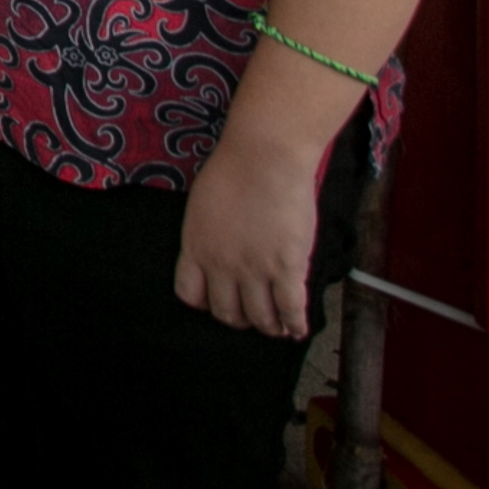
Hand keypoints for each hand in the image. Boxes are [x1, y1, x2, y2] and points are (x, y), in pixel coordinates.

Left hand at [177, 132, 324, 336]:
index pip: (190, 294)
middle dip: (240, 319)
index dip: (205, 304)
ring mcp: (255, 270)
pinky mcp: (287, 268)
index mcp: (196, 247)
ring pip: (261, 318)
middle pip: (227, 312)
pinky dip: (295, 325)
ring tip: (277, 327)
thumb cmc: (233, 170)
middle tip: (252, 316)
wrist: (263, 158)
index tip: (217, 303)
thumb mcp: (203, 204)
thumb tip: (219, 246)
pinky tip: (298, 329)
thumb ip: (208, 232)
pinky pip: (291, 309)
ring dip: (269, 326)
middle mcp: (222, 265)